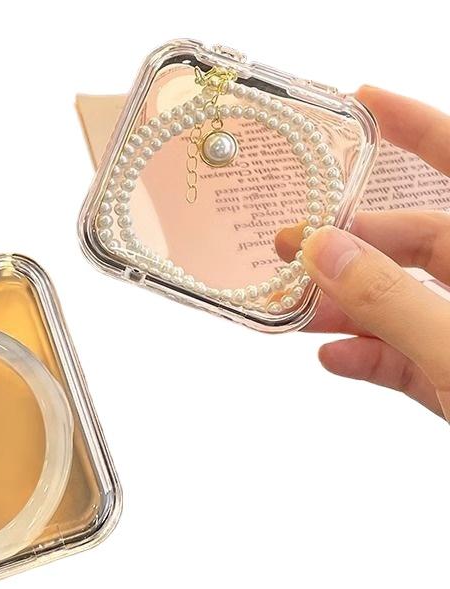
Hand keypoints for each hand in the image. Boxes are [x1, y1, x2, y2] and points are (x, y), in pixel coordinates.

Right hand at [276, 86, 449, 421]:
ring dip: (349, 307)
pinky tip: (335, 359)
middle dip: (352, 244)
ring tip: (296, 309)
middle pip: (422, 242)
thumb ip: (391, 301)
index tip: (366, 103)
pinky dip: (372, 359)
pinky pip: (413, 358)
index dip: (420, 128)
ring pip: (410, 304)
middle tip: (291, 246)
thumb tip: (325, 252)